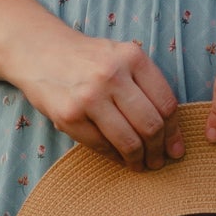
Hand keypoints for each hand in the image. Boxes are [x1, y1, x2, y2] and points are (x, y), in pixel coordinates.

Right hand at [12, 26, 182, 169]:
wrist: (39, 50)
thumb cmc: (88, 59)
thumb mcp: (121, 56)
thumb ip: (146, 85)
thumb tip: (173, 134)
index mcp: (132, 57)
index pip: (166, 103)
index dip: (175, 132)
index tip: (176, 148)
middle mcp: (112, 75)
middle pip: (151, 125)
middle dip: (159, 151)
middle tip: (160, 162)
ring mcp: (89, 96)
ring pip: (129, 141)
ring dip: (139, 160)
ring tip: (141, 165)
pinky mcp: (69, 115)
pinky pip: (102, 146)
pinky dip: (114, 157)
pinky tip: (119, 158)